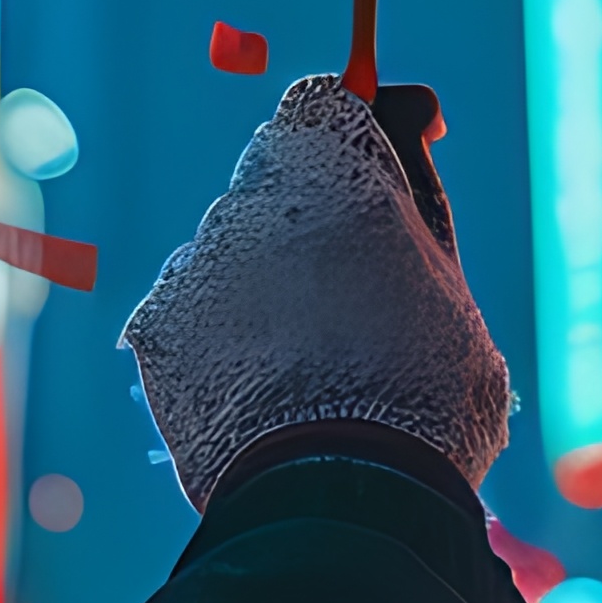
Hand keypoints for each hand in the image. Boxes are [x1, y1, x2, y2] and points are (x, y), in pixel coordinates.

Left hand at [124, 75, 512, 505]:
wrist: (342, 496)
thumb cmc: (421, 383)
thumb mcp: (446, 271)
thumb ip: (414, 184)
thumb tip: (408, 107)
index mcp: (329, 163)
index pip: (322, 106)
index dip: (354, 137)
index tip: (387, 185)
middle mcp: (246, 194)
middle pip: (275, 185)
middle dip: (311, 224)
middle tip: (359, 303)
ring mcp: (192, 262)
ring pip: (231, 254)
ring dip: (265, 287)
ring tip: (314, 366)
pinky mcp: (155, 327)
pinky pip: (193, 316)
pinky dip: (224, 341)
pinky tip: (266, 391)